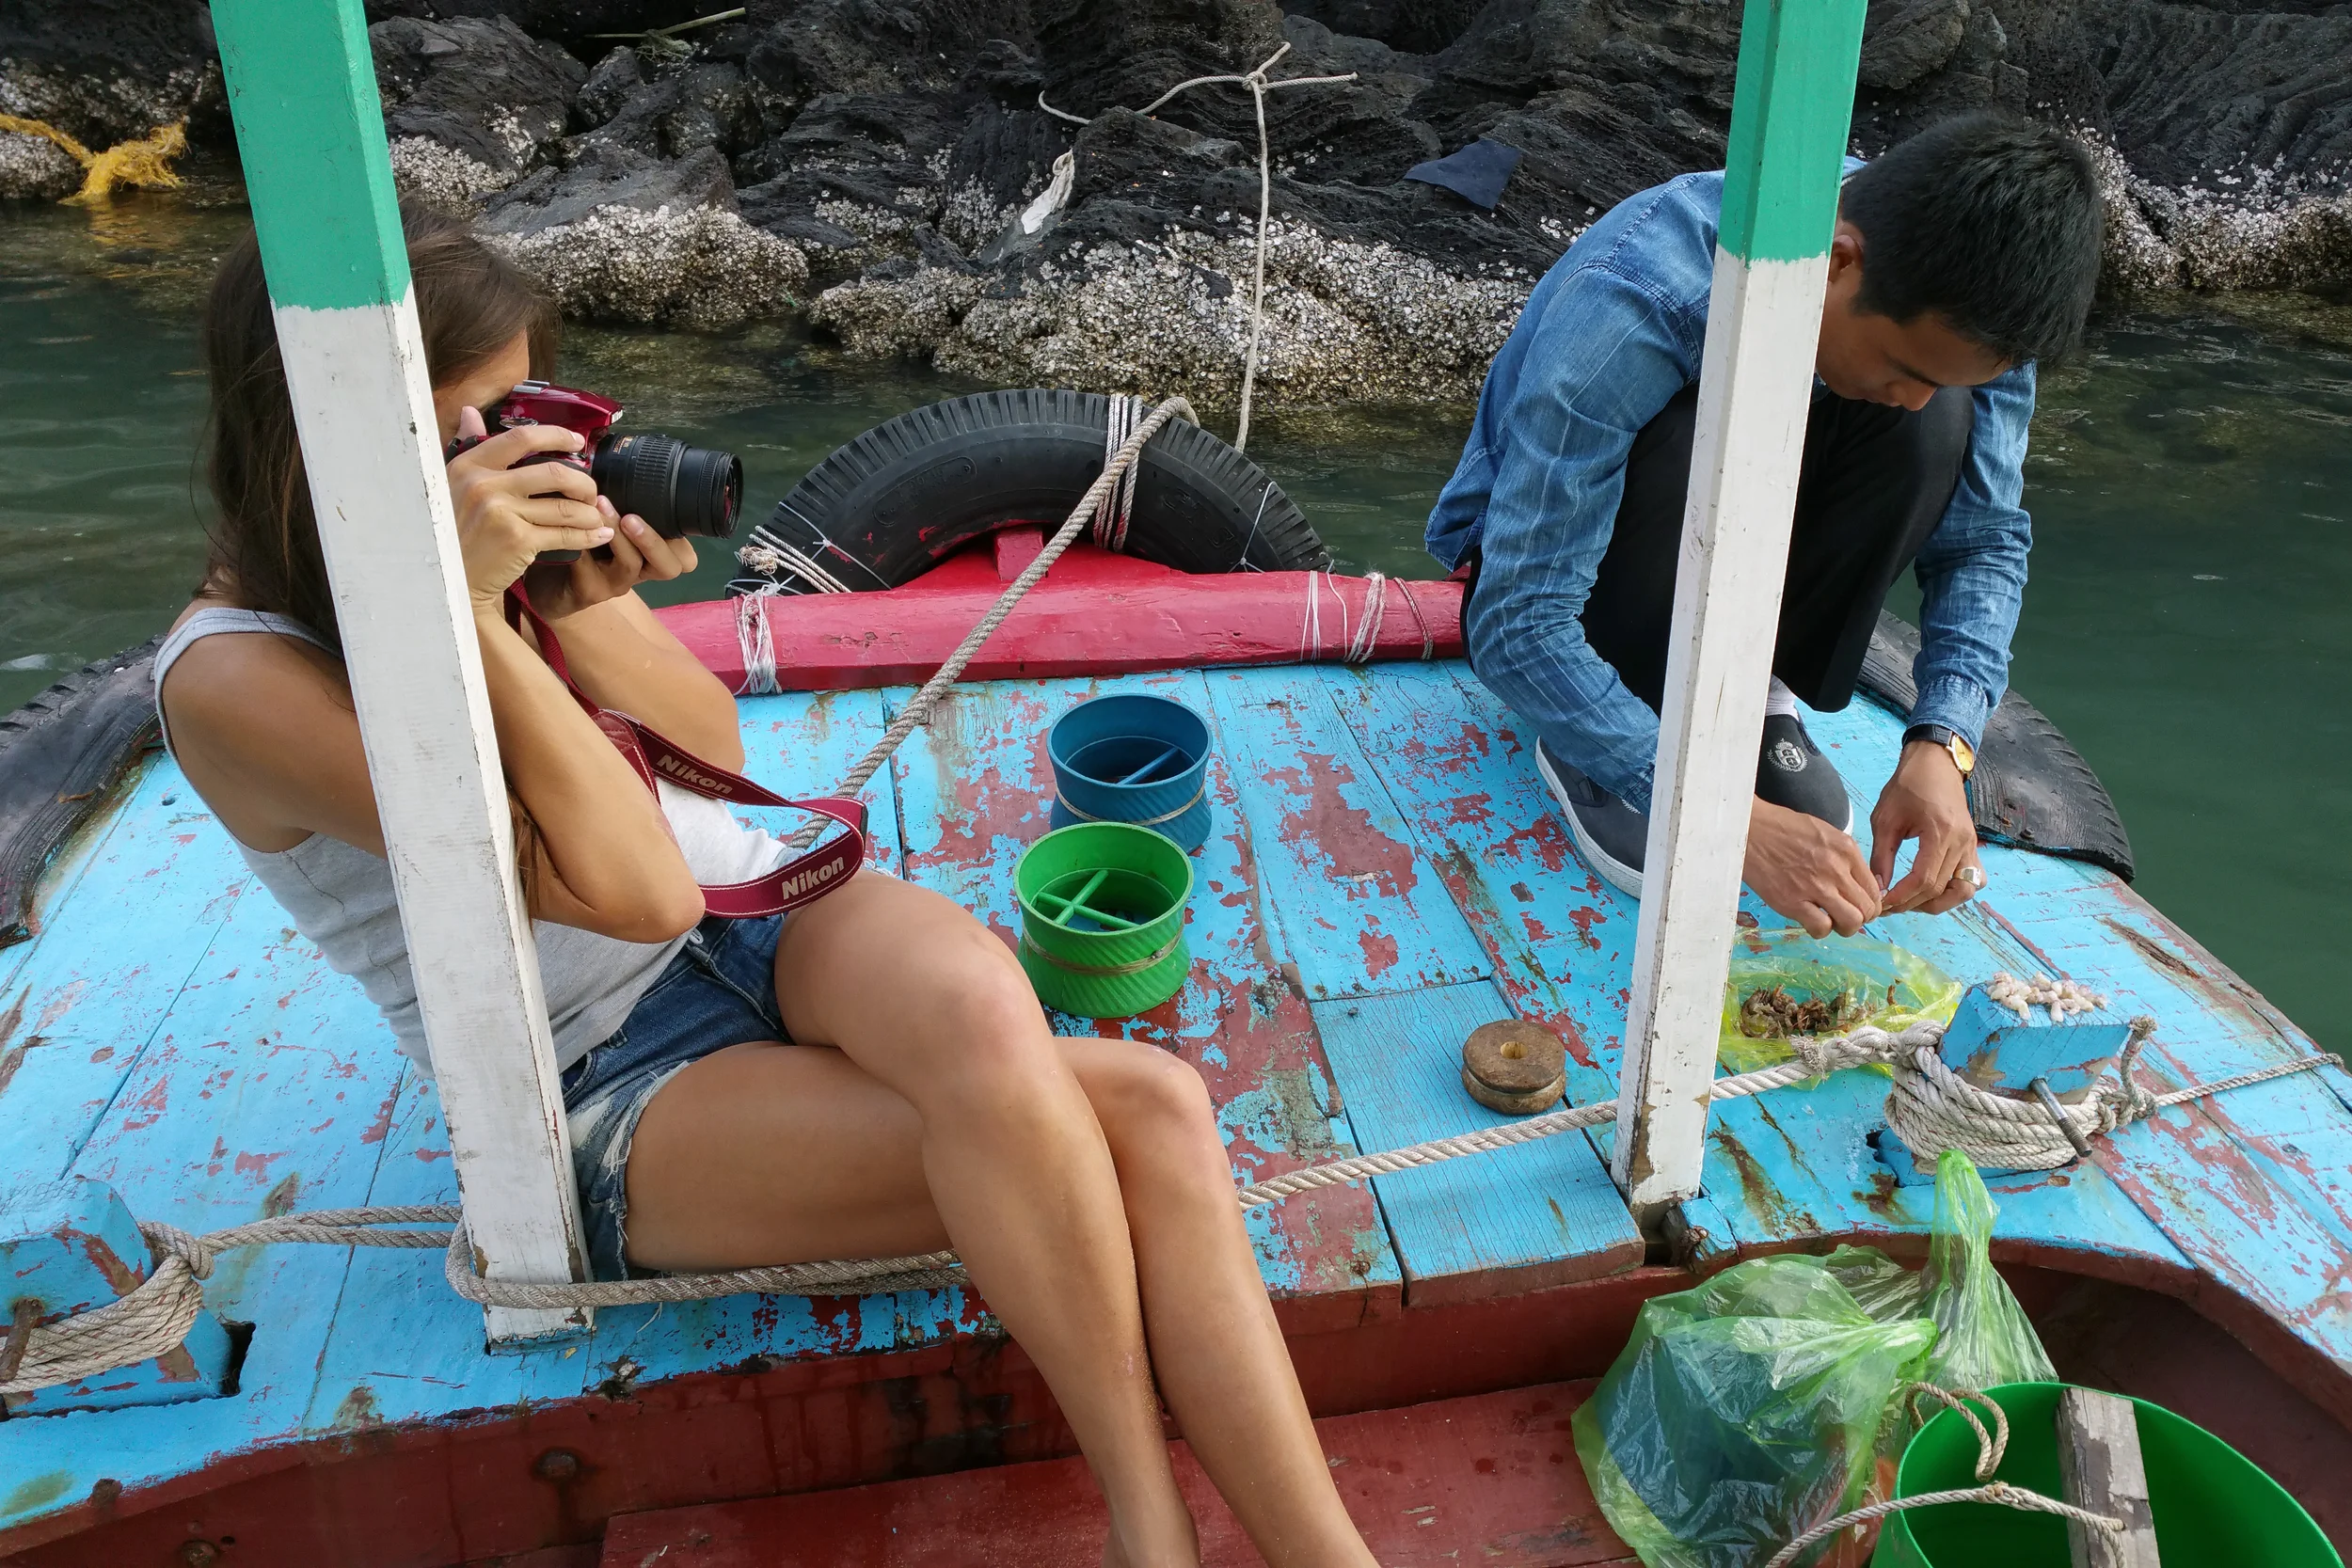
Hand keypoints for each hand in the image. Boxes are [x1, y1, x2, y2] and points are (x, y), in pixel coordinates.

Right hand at [445, 407, 613, 606]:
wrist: (453, 578)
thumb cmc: (457, 530)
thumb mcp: (453, 484)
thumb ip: (468, 447)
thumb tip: (470, 412)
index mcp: (469, 465)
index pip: (521, 438)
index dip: (557, 435)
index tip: (578, 443)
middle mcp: (483, 485)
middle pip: (554, 473)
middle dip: (583, 483)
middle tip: (591, 492)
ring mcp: (501, 513)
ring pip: (565, 506)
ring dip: (590, 513)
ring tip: (597, 517)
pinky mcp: (518, 541)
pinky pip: (564, 534)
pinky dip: (588, 535)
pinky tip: (598, 535)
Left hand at [522, 499, 699, 620]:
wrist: (549, 577)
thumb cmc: (585, 540)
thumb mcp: (610, 519)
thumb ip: (624, 502)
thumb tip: (625, 458)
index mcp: (651, 555)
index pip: (685, 555)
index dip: (683, 538)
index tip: (665, 507)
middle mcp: (641, 571)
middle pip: (671, 567)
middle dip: (654, 539)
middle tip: (631, 517)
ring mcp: (616, 583)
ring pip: (632, 565)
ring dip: (618, 537)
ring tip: (601, 509)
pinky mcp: (590, 591)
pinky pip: (592, 569)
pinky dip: (584, 543)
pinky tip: (572, 524)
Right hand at [1744, 797, 1881, 936]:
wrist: (1748, 830)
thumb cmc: (1783, 829)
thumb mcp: (1824, 832)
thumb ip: (1844, 857)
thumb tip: (1858, 883)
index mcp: (1846, 850)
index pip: (1874, 888)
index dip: (1870, 903)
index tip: (1859, 906)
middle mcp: (1836, 869)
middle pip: (1867, 908)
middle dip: (1862, 918)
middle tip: (1847, 917)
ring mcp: (1815, 887)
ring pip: (1851, 922)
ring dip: (1845, 927)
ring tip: (1832, 921)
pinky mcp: (1792, 902)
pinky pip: (1821, 928)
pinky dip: (1820, 930)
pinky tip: (1811, 921)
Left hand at [1870, 740, 1984, 914]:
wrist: (1935, 764)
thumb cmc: (1907, 786)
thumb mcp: (1885, 819)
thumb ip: (1881, 856)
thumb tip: (1878, 888)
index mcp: (1941, 833)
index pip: (1924, 880)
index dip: (1902, 897)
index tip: (1882, 904)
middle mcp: (1962, 843)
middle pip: (1942, 889)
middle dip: (1913, 903)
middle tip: (1891, 905)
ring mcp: (1972, 846)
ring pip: (1964, 890)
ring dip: (1938, 902)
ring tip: (1911, 901)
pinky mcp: (1973, 846)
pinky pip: (1973, 880)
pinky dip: (1955, 891)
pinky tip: (1932, 890)